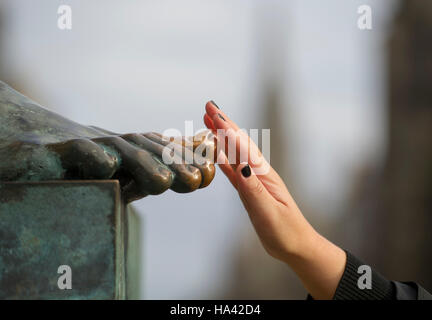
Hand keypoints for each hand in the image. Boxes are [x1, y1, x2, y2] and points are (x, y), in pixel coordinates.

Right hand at [204, 101, 345, 299]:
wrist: (296, 246)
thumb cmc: (286, 232)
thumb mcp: (269, 213)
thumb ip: (253, 190)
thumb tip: (240, 167)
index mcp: (264, 176)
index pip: (242, 148)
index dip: (227, 129)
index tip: (213, 112)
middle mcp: (258, 174)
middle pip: (238, 144)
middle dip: (223, 124)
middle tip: (208, 106)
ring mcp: (253, 181)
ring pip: (234, 153)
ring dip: (221, 136)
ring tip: (209, 121)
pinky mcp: (249, 190)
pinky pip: (232, 169)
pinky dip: (222, 157)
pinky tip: (215, 151)